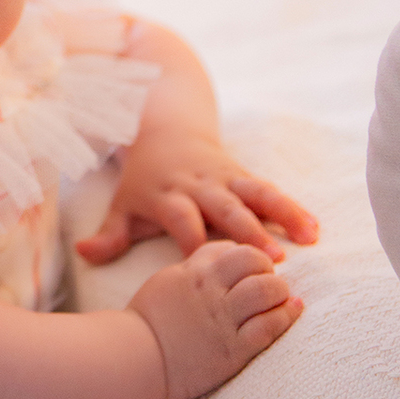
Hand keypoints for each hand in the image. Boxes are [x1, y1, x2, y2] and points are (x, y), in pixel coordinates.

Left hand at [75, 128, 318, 265]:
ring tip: (308, 238)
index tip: (206, 268)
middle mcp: (199, 186)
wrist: (167, 130)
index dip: (192, 240)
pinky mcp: (244, 173)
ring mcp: (225, 178)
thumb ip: (111, 234)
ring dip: (282, 215)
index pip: (181, 218)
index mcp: (168, 195)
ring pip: (257, 194)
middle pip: (225, 208)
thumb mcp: (124, 204)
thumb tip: (85, 255)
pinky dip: (293, 206)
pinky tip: (315, 228)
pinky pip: (271, 188)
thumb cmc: (146, 181)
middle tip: (272, 259)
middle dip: (248, 231)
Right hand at [129, 240, 302, 398]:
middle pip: (255, 261)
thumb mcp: (168, 280)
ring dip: (280, 292)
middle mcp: (211, 290)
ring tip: (282, 298)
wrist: (134, 358)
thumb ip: (196, 268)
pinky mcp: (233, 349)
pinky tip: (291, 311)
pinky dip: (285, 317)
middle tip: (268, 282)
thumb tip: (223, 258)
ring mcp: (223, 319)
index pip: (233, 248)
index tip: (250, 269)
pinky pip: (269, 327)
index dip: (248, 256)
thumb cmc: (148, 321)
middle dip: (268, 268)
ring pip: (268, 290)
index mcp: (194, 271)